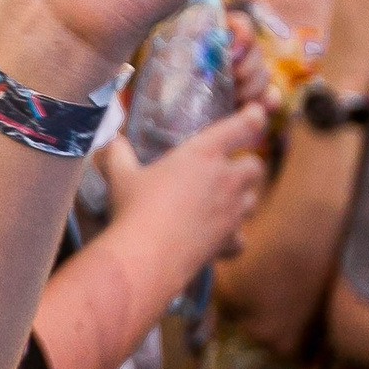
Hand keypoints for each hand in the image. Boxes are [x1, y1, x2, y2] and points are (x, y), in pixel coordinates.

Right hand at [98, 102, 268, 271]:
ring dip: (242, 198)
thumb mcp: (120, 175)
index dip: (254, 116)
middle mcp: (226, 179)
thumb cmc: (135, 209)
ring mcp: (232, 212)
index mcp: (203, 154)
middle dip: (246, 166)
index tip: (256, 113)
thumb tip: (113, 141)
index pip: (244, 126)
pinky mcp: (229, 240)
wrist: (147, 256)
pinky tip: (218, 238)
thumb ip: (118, 153)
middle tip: (227, 169)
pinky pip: (241, 237)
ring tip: (222, 201)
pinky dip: (233, 237)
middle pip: (256, 165)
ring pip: (254, 200)